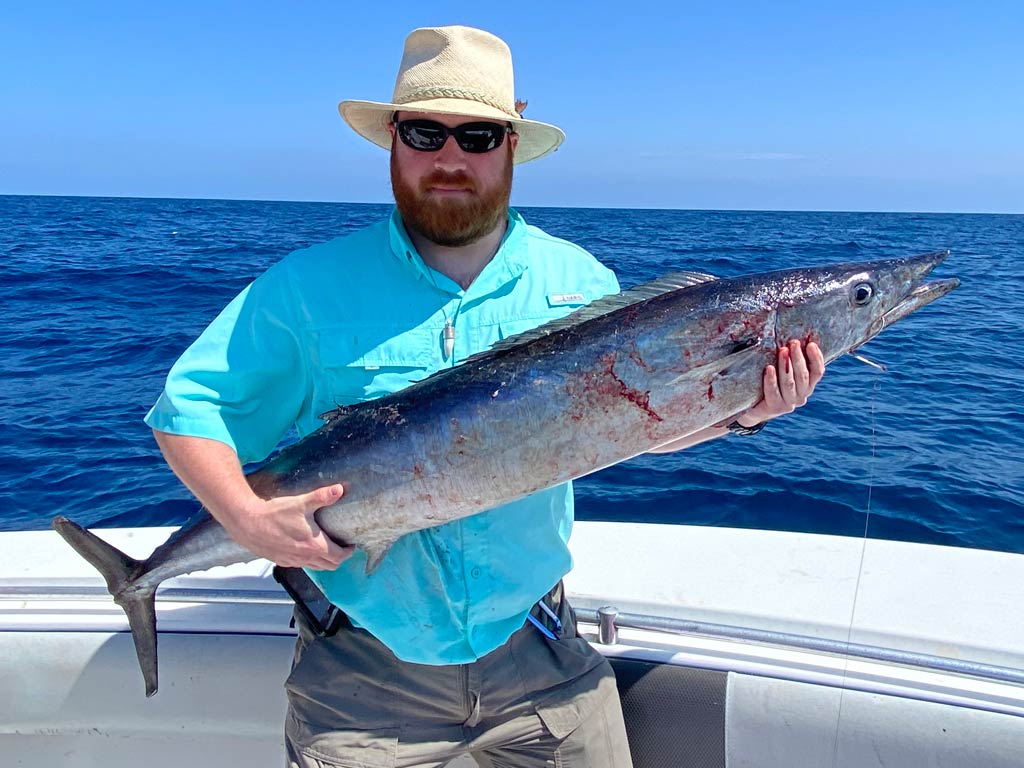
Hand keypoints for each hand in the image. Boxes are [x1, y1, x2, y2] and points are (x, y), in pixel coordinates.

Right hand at [222, 484, 353, 569]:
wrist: (247, 523)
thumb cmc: (274, 514)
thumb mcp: (301, 503)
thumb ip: (322, 496)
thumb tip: (339, 490)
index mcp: (314, 545)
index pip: (338, 557)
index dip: (348, 552)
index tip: (351, 545)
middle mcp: (305, 557)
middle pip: (329, 566)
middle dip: (339, 558)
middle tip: (342, 547)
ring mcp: (292, 561)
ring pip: (315, 567)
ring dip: (324, 561)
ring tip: (327, 548)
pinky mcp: (281, 561)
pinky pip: (301, 565)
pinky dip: (309, 560)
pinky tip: (306, 548)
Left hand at [736, 340, 824, 426]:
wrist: (753, 407)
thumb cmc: (770, 382)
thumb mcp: (783, 371)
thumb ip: (790, 360)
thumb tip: (794, 336)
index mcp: (807, 386)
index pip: (817, 372)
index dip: (816, 358)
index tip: (811, 344)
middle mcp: (801, 396)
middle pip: (803, 376)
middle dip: (798, 358)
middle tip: (793, 342)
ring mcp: (789, 404)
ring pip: (789, 383)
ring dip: (786, 365)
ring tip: (782, 350)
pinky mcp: (775, 408)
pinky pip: (773, 392)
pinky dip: (771, 380)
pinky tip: (769, 368)